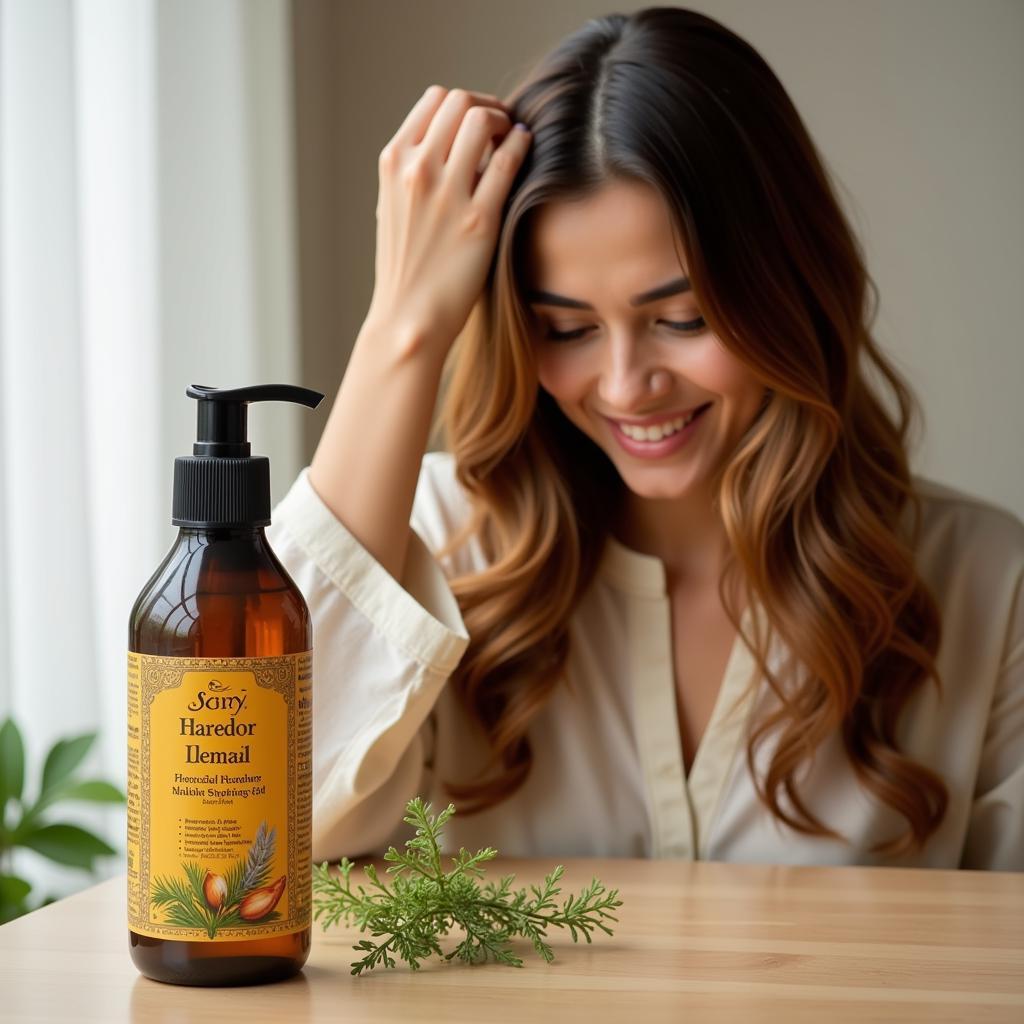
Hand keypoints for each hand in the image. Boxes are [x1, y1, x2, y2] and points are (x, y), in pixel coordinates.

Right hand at [365, 85, 531, 356]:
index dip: (464, 104)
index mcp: (393, 162)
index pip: (434, 100)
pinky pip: (507, 161)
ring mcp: (447, 193)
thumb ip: (413, 171)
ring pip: (483, 121)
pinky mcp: (478, 219)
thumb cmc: (406, 266)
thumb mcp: (393, 207)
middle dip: (488, 108)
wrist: (408, 317)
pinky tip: (526, 153)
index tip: (479, 123)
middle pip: (461, 102)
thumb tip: (447, 143)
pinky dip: (521, 146)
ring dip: (506, 123)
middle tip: (503, 128)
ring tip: (513, 141)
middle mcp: (416, 170)